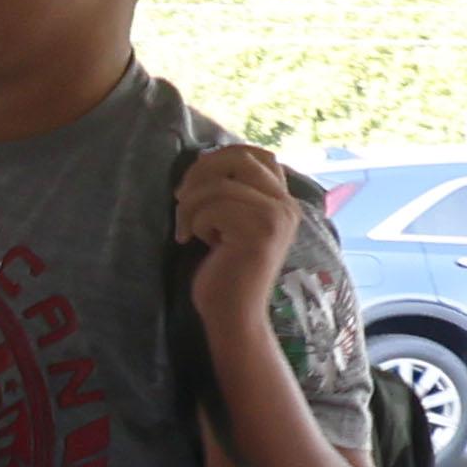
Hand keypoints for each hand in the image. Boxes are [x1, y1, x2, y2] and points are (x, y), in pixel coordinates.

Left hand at [177, 143, 305, 326]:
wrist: (233, 313)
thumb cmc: (224, 270)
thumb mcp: (231, 223)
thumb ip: (232, 195)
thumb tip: (203, 161)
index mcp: (282, 200)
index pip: (258, 154)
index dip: (221, 157)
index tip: (195, 181)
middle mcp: (286, 204)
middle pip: (238, 159)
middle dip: (199, 174)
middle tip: (180, 199)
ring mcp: (276, 217)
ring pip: (219, 186)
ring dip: (190, 206)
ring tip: (187, 230)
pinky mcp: (259, 232)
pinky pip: (212, 209)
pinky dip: (195, 223)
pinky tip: (197, 242)